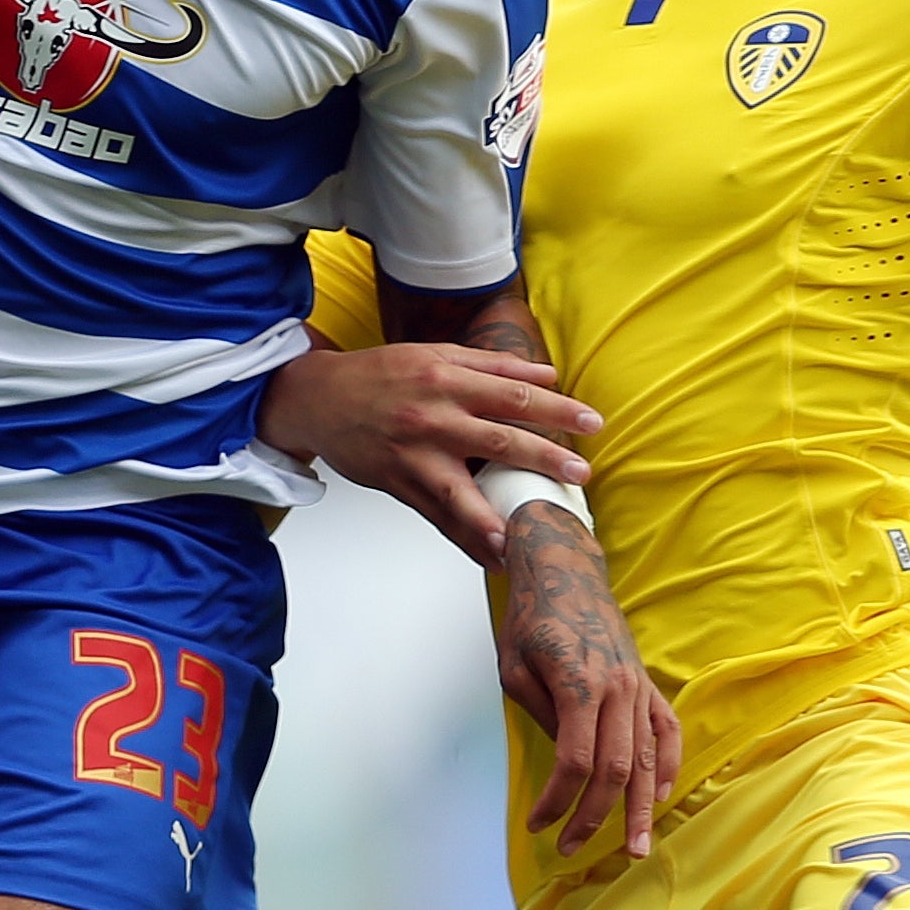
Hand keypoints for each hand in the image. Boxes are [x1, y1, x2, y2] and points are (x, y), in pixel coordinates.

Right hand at [259, 339, 601, 562]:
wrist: (317, 398)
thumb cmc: (379, 375)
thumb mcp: (435, 355)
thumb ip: (493, 366)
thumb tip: (547, 373)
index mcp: (446, 379)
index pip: (514, 395)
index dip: (557, 409)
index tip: (592, 423)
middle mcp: (432, 417)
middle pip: (499, 439)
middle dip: (545, 458)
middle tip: (582, 473)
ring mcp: (413, 455)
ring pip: (462, 490)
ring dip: (497, 516)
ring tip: (526, 536)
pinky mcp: (398, 484)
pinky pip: (437, 517)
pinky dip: (467, 537)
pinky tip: (493, 554)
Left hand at [495, 506, 681, 859]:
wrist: (566, 571)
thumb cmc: (530, 618)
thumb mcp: (514, 667)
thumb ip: (543, 716)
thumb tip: (566, 764)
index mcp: (578, 683)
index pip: (576, 762)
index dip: (558, 802)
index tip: (539, 825)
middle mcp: (616, 688)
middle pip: (615, 769)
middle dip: (596, 818)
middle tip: (575, 849)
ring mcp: (637, 686)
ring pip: (646, 757)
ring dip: (639, 807)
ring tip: (636, 848)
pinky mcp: (646, 682)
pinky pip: (668, 730)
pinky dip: (668, 765)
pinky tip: (660, 796)